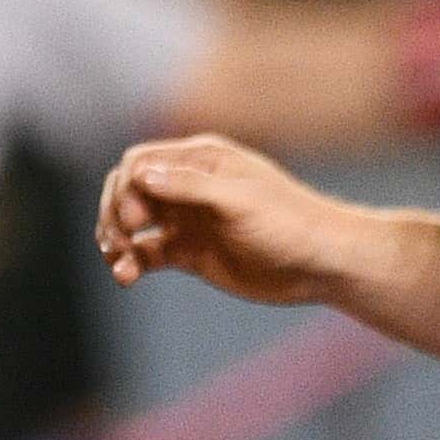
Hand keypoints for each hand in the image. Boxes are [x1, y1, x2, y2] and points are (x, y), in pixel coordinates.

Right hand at [96, 132, 372, 305]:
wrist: (324, 264)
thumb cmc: (290, 224)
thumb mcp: (239, 200)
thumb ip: (188, 186)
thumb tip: (137, 176)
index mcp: (200, 162)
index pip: (139, 163)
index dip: (125, 188)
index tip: (133, 219)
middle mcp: (188, 187)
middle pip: (127, 192)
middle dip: (115, 215)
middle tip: (122, 241)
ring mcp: (188, 220)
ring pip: (132, 225)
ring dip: (116, 242)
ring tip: (119, 266)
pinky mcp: (190, 253)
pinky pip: (147, 254)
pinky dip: (131, 264)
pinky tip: (126, 277)